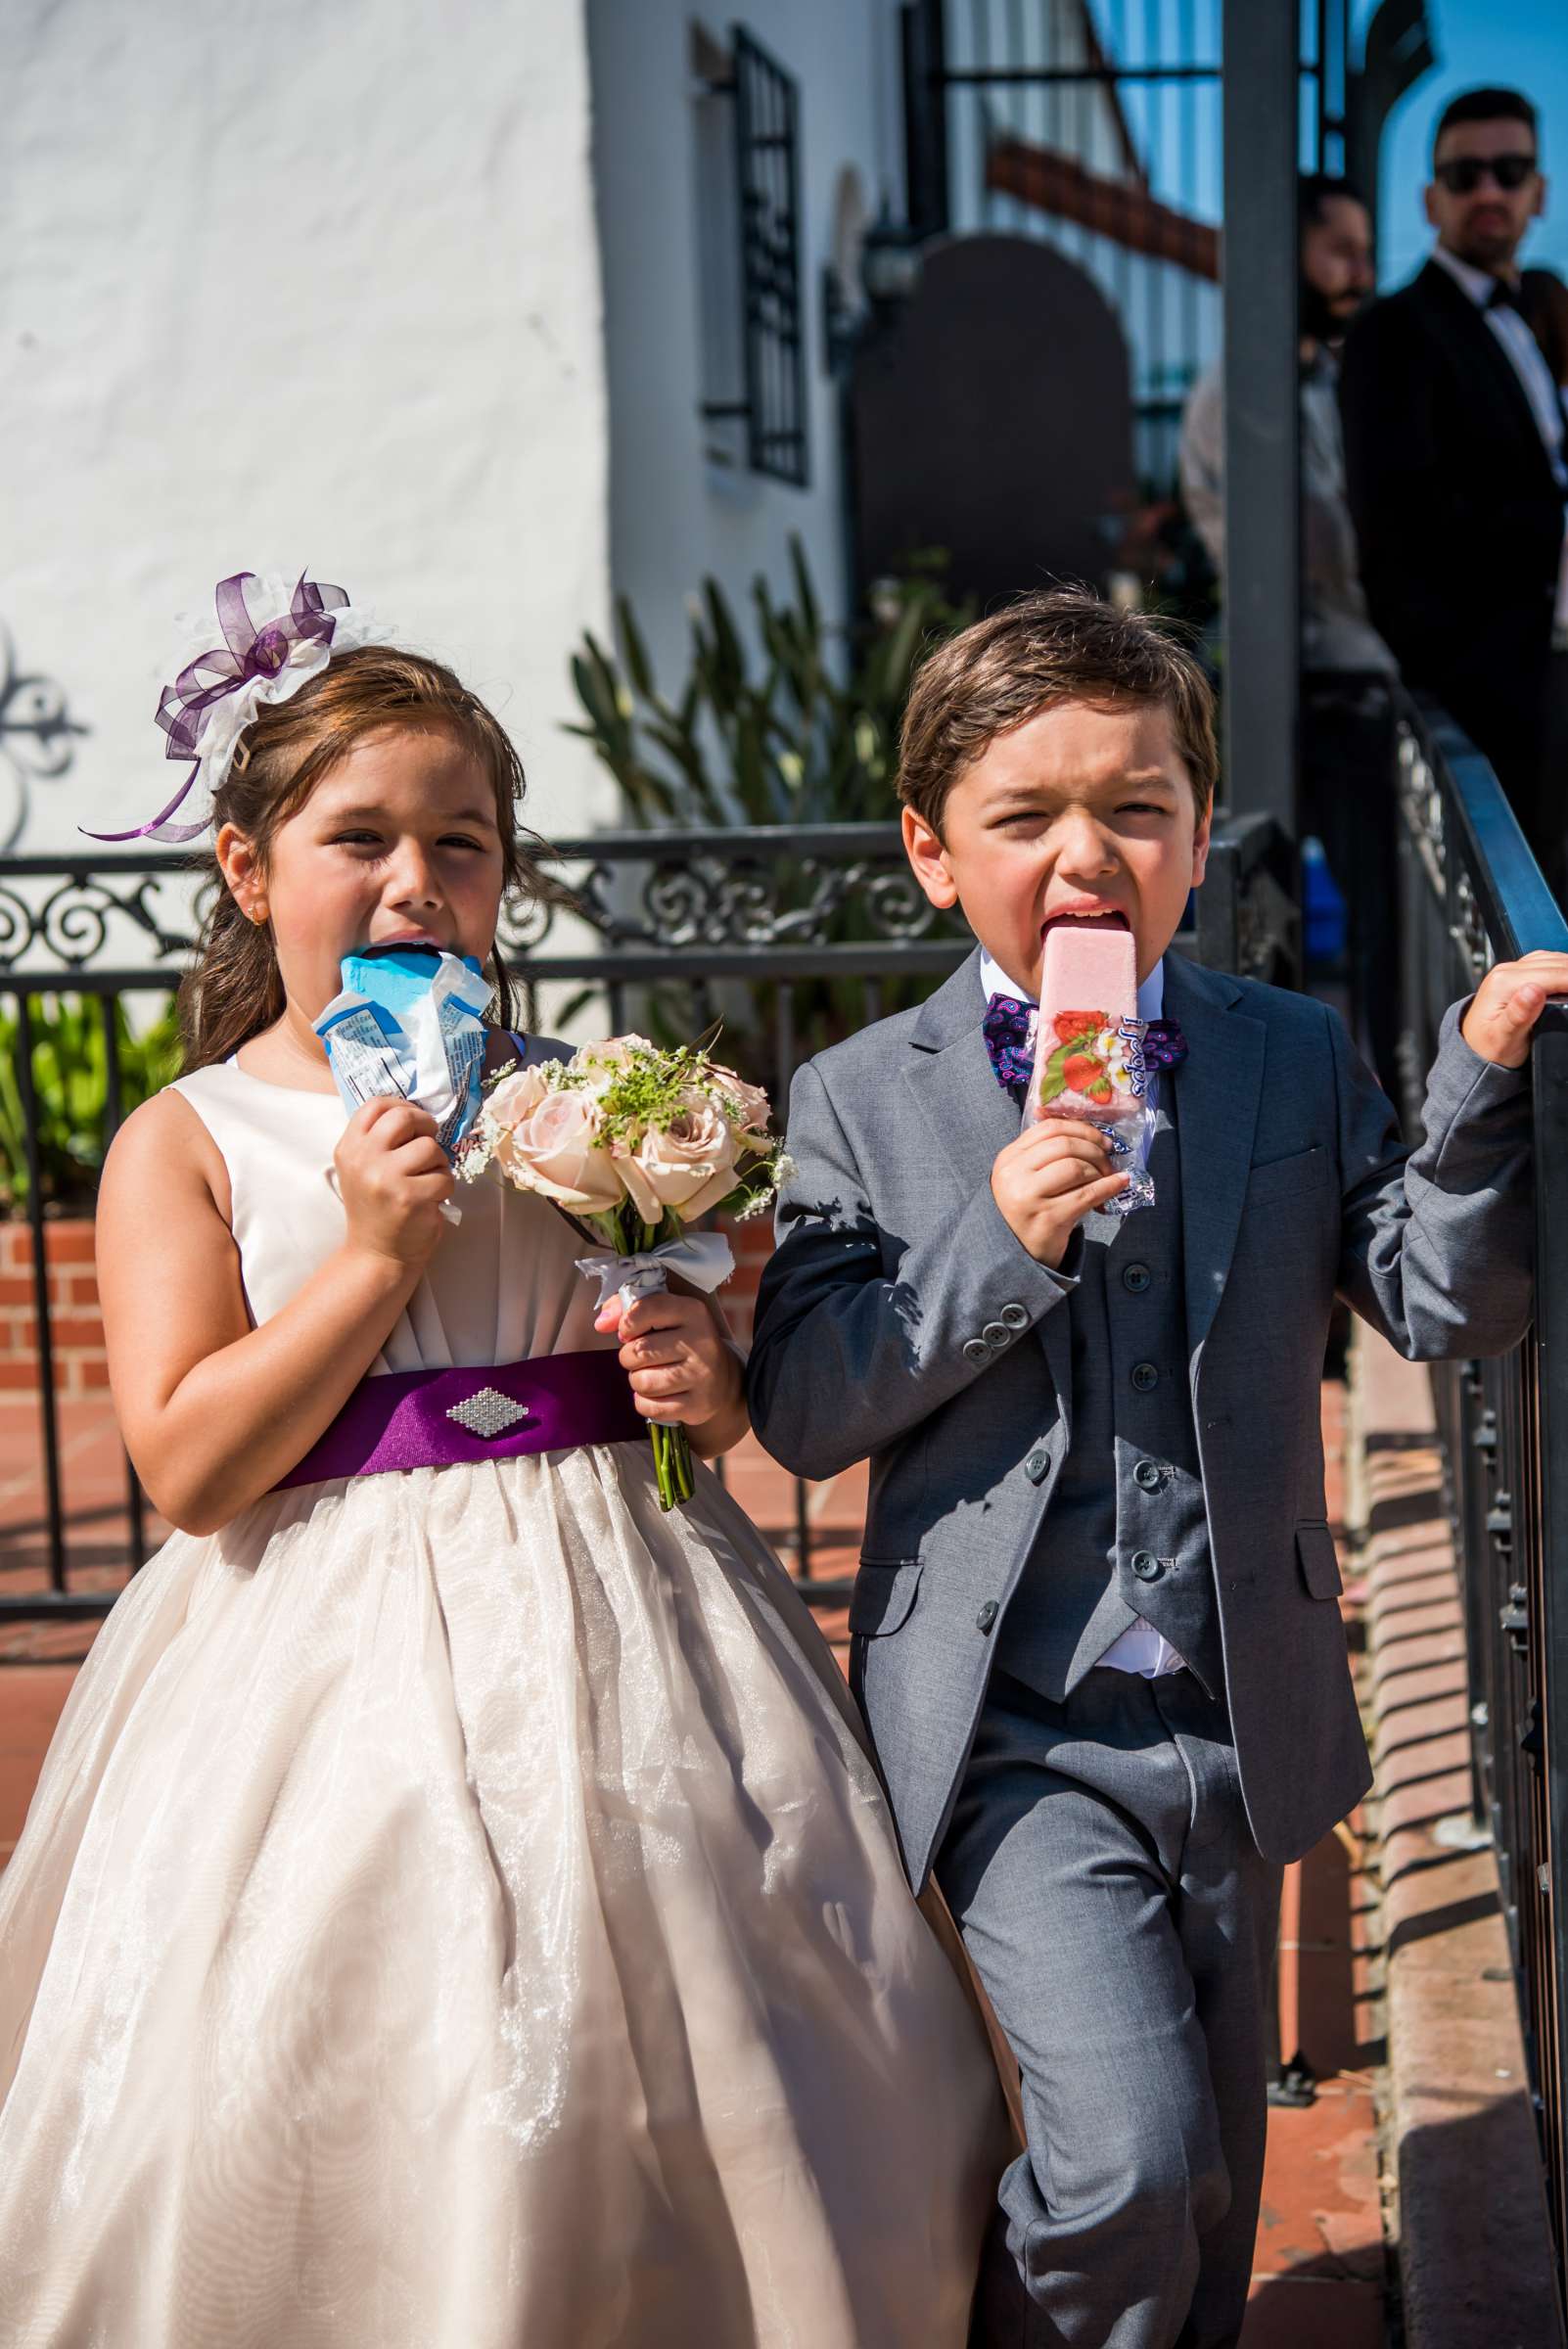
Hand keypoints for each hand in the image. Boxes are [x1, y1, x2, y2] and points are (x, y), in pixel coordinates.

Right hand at [334, 1098, 453, 1269]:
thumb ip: (379, 1140)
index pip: (375, 1105)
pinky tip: (431, 1200)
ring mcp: (385, 1177)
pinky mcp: (410, 1197)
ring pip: (430, 1147)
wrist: (376, 1254)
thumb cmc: (377, 1208)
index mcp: (349, 1148)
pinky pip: (444, 1177)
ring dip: (438, 1162)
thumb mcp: (363, 1169)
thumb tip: (416, 1112)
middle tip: (429, 1144)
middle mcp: (363, 1159)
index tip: (414, 1122)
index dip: (401, 1106)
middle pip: (404, 1117)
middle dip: (425, 1126)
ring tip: (427, 1179)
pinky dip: (445, 1187)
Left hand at [596, 1288, 743, 1430]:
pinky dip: (644, 1402)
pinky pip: (649, 1407)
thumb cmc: (679, 1341)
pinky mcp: (698, 1405)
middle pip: (637, 1351)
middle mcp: (701, 1342)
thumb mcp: (661, 1315)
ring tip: (652, 1374)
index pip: (645, 1310)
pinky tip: (658, 1394)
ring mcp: (702, 1375)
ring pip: (641, 1382)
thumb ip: (626, 1308)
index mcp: (692, 1311)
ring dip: (638, 1380)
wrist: (720, 1379)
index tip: (630, 1331)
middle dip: (629, 1357)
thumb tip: (601, 1323)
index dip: (627, 1324)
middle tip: (642, 1357)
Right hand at [991, 1115, 1129, 1266]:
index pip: (1049, 1128)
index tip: (1100, 1139)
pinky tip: (1119, 1184)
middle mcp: (1014, 1175)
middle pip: (1065, 1145)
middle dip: (1094, 1150)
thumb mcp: (1025, 1176)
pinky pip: (1087, 1194)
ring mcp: (1029, 1197)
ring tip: (1106, 1178)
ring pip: (1075, 1167)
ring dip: (1099, 1170)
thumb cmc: (1028, 1210)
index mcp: (1008, 1158)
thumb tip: (1092, 1134)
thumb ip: (1045, 1153)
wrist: (1018, 1254)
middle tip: (1108, 1160)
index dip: (1081, 1129)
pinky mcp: (1048, 1218)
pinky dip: (1109, 1186)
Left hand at [1460, 952, 1567, 1069]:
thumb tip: (1533, 990)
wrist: (1473, 1051)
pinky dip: (1563, 968)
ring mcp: (1510, 971)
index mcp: (1503, 983)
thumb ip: (1518, 1015)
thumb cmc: (1487, 1049)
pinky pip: (1547, 963)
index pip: (1552, 974)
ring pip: (1553, 959)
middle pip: (1556, 964)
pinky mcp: (1517, 975)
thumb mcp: (1503, 1038)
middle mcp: (1505, 972)